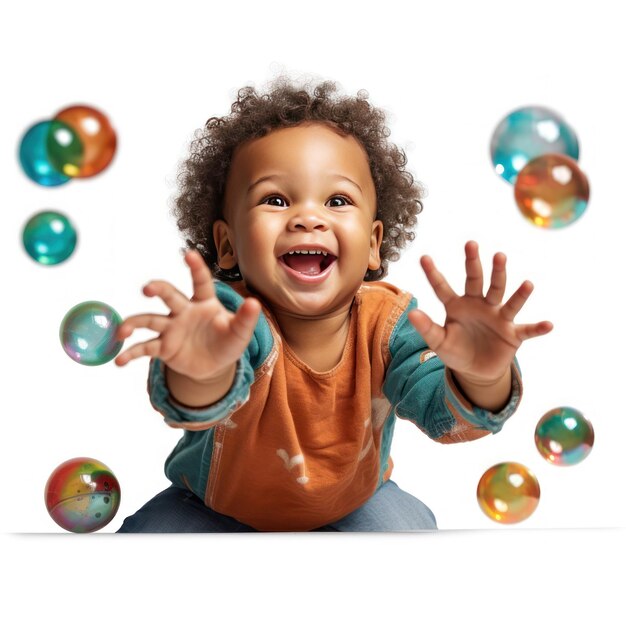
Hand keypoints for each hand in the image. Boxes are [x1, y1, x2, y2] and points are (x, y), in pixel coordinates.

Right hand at [114, 249, 260, 382]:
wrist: (215, 366)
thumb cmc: (228, 342)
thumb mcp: (240, 332)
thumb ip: (246, 318)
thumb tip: (254, 303)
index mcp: (204, 302)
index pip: (200, 282)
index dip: (195, 268)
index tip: (188, 254)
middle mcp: (184, 311)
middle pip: (169, 295)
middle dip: (158, 289)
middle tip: (148, 288)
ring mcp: (171, 328)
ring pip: (149, 320)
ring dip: (133, 323)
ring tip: (122, 331)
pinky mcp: (163, 347)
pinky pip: (144, 348)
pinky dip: (130, 354)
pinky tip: (119, 361)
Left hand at [408, 241, 552, 385]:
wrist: (475, 370)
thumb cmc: (456, 351)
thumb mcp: (438, 342)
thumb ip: (426, 328)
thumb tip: (411, 313)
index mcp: (457, 305)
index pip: (442, 287)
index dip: (433, 274)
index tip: (423, 257)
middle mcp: (479, 305)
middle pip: (477, 281)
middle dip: (475, 264)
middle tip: (471, 245)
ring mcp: (498, 317)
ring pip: (505, 298)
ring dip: (517, 291)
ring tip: (527, 283)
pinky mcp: (513, 334)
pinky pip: (527, 330)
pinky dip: (538, 328)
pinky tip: (548, 324)